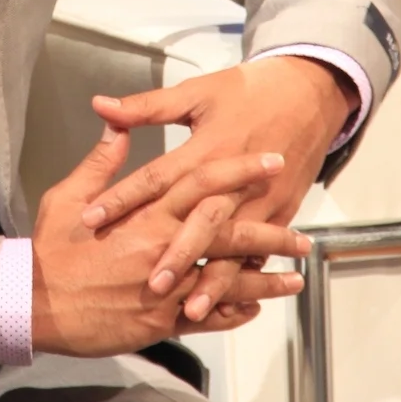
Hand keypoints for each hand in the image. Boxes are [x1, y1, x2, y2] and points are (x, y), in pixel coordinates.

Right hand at [31, 124, 309, 356]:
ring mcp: (165, 287)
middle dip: (270, 233)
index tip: (271, 161)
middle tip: (303, 235)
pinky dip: (234, 312)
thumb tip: (115, 125)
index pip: (203, 182)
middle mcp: (162, 247)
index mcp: (145, 212)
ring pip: (226, 279)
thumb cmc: (51, 249)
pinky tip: (256, 307)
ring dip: (264, 279)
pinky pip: (208, 317)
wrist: (33, 302)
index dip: (241, 170)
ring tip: (295, 278)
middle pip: (228, 233)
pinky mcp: (160, 321)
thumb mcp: (70, 195)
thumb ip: (101, 162)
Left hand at [80, 56, 356, 312]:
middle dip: (176, 254)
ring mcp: (259, 199)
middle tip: (150, 284)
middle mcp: (232, 180)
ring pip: (234, 247)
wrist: (309, 93)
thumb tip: (101, 105)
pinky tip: (231, 305)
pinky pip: (260, 251)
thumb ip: (147, 107)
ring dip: (215, 280)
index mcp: (206, 147)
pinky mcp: (280, 210)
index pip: (157, 178)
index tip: (91, 220)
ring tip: (191, 310)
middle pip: (201, 221)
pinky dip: (246, 279)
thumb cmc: (247, 91)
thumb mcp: (196, 92)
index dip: (123, 198)